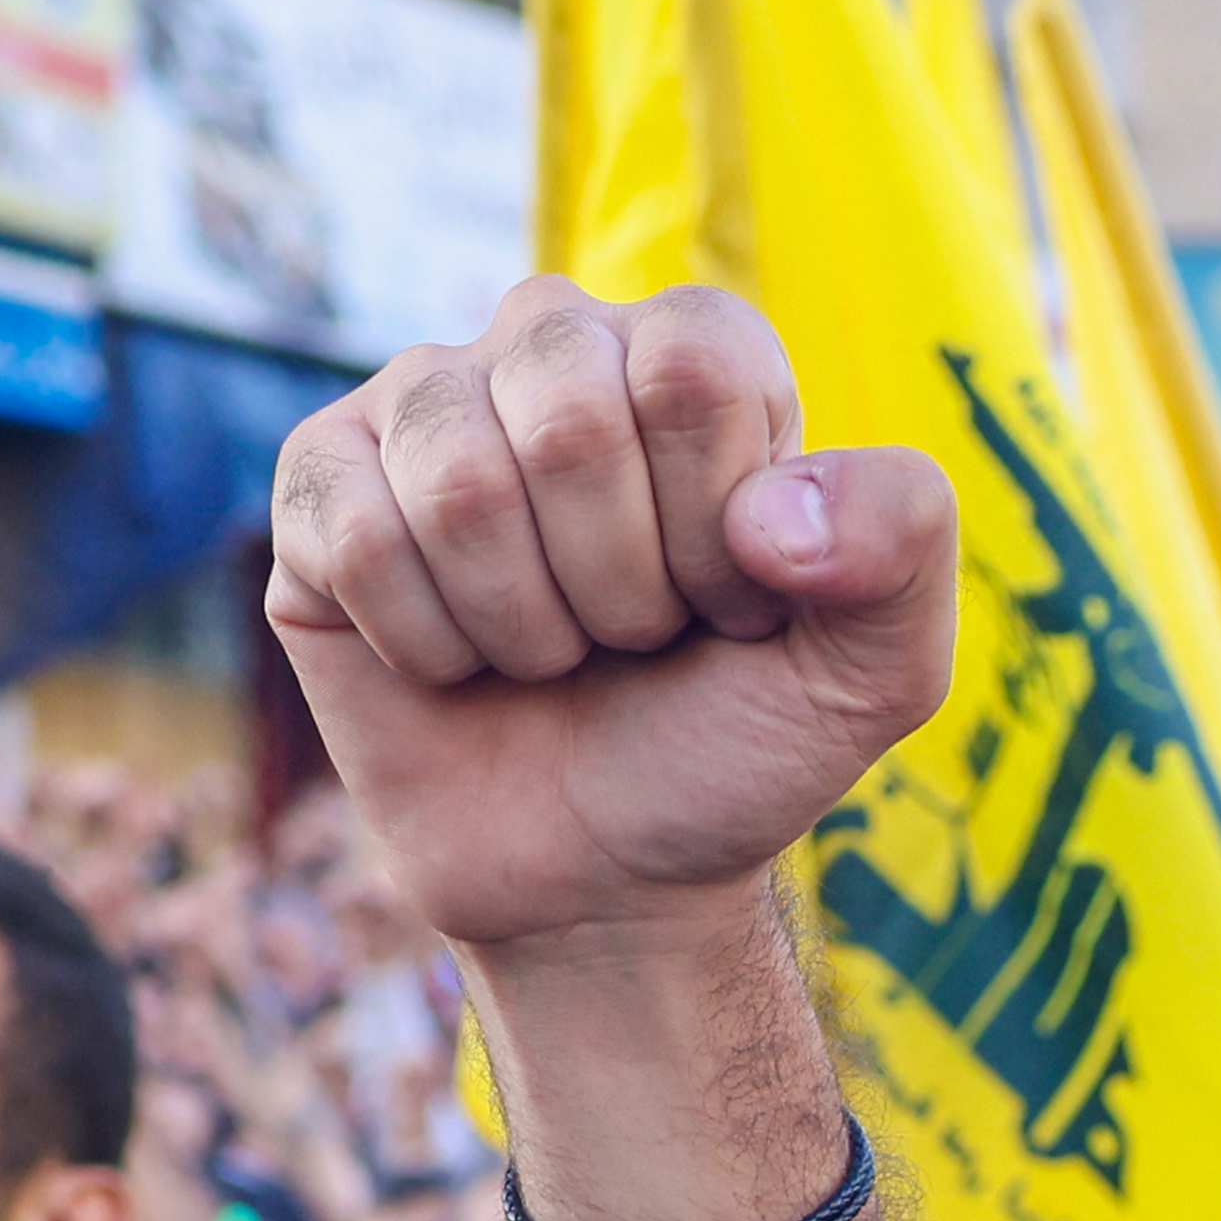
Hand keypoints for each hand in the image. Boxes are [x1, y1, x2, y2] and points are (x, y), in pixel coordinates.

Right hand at [259, 282, 955, 960]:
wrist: (604, 876)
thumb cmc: (729, 748)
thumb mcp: (873, 672)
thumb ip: (900, 548)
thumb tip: (775, 514)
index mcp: (691, 350)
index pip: (690, 367)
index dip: (712, 527)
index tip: (728, 604)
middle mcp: (551, 344)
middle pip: (567, 415)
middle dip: (618, 586)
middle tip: (629, 640)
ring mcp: (424, 407)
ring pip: (456, 481)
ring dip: (523, 626)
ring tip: (547, 654)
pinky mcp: (320, 484)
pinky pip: (357, 535)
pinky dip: (425, 643)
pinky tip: (453, 661)